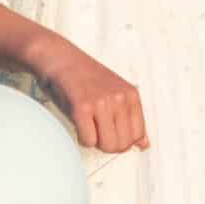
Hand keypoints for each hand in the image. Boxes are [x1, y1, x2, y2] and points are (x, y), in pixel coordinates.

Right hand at [33, 39, 150, 154]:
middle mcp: (119, 98)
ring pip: (107, 145)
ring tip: (88, 126)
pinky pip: (88, 140)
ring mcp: (101, 102)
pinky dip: (82, 138)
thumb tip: (144, 144)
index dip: (123, 141)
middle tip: (97, 131)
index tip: (111, 133)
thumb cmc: (85, 76)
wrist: (60, 58)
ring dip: (95, 142)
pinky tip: (78, 123)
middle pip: (123, 144)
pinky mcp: (82, 108)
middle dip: (108, 144)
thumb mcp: (116, 92)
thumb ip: (130, 118)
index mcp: (131, 94)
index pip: (138, 135)